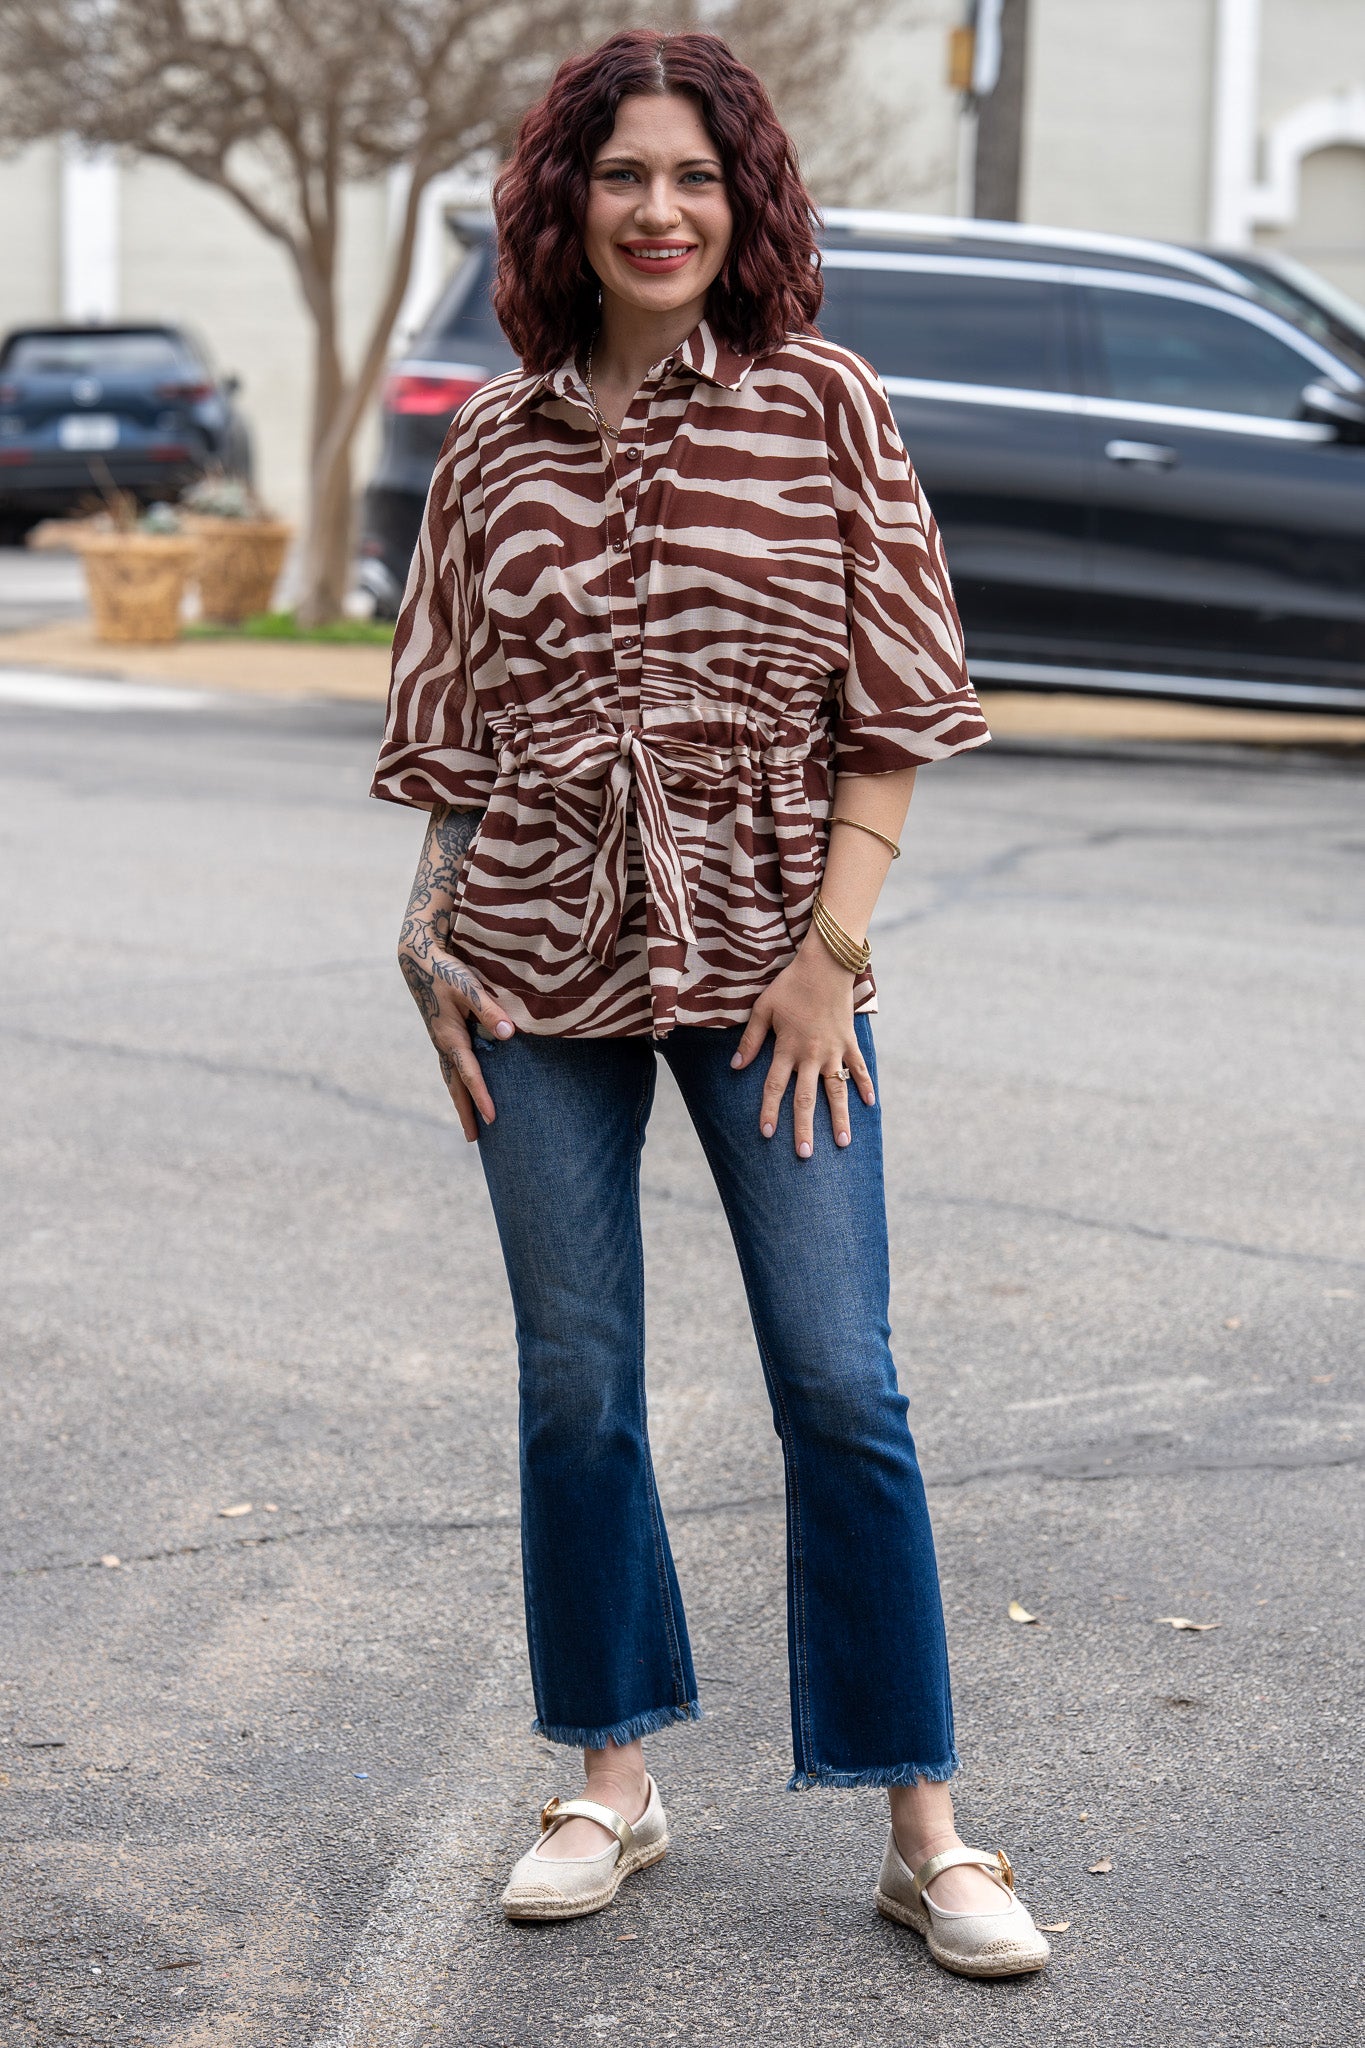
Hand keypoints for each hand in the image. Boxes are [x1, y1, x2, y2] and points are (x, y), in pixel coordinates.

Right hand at [398, 926, 513, 1141]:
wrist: (418, 960)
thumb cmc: (446, 971)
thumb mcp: (469, 987)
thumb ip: (489, 1010)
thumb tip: (509, 1035)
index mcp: (450, 1037)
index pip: (470, 1075)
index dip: (482, 1098)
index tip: (493, 1119)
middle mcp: (443, 1045)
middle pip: (455, 1086)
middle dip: (465, 1112)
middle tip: (474, 1139)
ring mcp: (440, 1042)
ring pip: (450, 1078)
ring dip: (460, 1100)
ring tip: (469, 1123)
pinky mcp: (441, 1035)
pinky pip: (450, 1067)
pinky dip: (457, 1083)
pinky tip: (464, 1088)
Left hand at [731, 935, 874, 1154]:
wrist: (826, 964)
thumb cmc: (790, 985)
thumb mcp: (763, 1008)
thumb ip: (750, 1040)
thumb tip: (736, 1067)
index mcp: (787, 1047)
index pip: (775, 1086)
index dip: (770, 1111)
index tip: (767, 1134)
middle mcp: (811, 1054)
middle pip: (806, 1098)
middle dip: (804, 1128)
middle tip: (805, 1154)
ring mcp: (834, 1049)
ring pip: (836, 1090)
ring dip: (840, 1117)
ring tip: (843, 1143)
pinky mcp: (850, 1041)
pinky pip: (859, 1067)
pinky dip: (865, 1085)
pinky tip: (869, 1105)